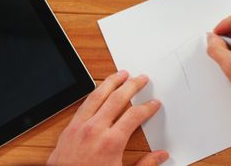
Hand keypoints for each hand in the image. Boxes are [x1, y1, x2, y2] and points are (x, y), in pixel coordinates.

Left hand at [47, 71, 168, 165]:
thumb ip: (145, 165)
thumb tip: (161, 156)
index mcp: (111, 142)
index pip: (134, 115)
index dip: (147, 108)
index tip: (153, 104)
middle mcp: (95, 130)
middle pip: (117, 98)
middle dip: (132, 86)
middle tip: (141, 78)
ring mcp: (80, 127)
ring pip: (97, 96)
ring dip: (111, 82)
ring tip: (121, 74)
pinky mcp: (68, 129)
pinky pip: (83, 104)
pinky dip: (94, 93)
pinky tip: (99, 90)